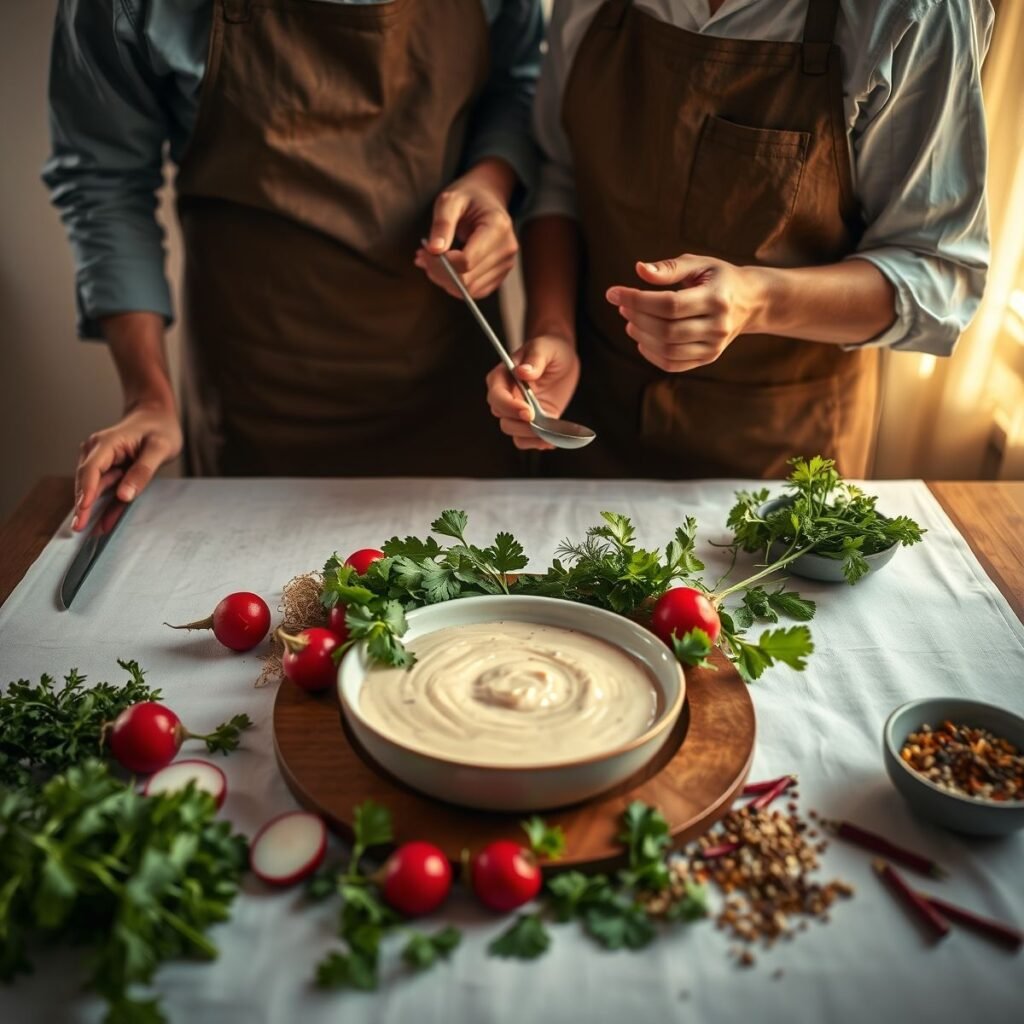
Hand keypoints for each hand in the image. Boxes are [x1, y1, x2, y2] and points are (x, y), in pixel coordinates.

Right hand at [73, 399, 182, 530]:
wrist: (156, 415)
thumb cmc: (160, 428)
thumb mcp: (159, 448)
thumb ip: (143, 471)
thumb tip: (125, 495)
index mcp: (108, 443)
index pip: (91, 469)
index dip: (86, 491)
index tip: (82, 510)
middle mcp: (98, 451)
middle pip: (87, 481)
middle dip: (82, 505)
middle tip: (78, 528)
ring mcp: (102, 460)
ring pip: (95, 488)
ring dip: (91, 508)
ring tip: (87, 531)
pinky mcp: (109, 469)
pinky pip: (106, 490)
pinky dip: (105, 506)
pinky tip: (102, 524)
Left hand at [415, 158, 519, 299]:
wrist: (487, 198)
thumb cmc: (467, 196)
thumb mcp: (449, 200)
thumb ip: (441, 224)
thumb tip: (434, 250)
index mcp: (498, 228)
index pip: (466, 262)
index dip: (441, 263)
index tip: (425, 250)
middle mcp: (507, 250)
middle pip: (467, 280)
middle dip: (439, 272)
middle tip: (422, 256)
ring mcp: (506, 265)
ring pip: (469, 290)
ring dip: (445, 280)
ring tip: (431, 260)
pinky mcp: (500, 276)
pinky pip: (474, 292)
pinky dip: (455, 285)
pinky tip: (443, 269)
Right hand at [485, 334, 579, 450]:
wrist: (562, 359)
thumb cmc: (550, 348)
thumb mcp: (545, 348)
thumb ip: (535, 359)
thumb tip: (523, 372)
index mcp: (501, 377)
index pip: (496, 397)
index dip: (510, 407)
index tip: (528, 412)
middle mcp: (505, 397)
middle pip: (503, 418)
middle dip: (521, 425)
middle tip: (542, 425)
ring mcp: (517, 411)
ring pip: (513, 432)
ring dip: (530, 437)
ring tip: (550, 436)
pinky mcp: (531, 422)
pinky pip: (526, 439)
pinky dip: (537, 443)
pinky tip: (552, 440)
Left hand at [607, 255, 764, 372]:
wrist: (751, 301)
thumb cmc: (718, 278)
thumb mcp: (698, 264)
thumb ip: (668, 268)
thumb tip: (639, 270)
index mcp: (716, 298)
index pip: (669, 304)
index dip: (636, 300)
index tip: (613, 293)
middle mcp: (718, 326)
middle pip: (666, 329)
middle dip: (637, 318)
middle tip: (622, 306)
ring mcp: (714, 346)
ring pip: (667, 349)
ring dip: (640, 336)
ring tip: (630, 322)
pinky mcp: (709, 358)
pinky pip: (673, 363)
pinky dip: (651, 354)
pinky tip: (642, 340)